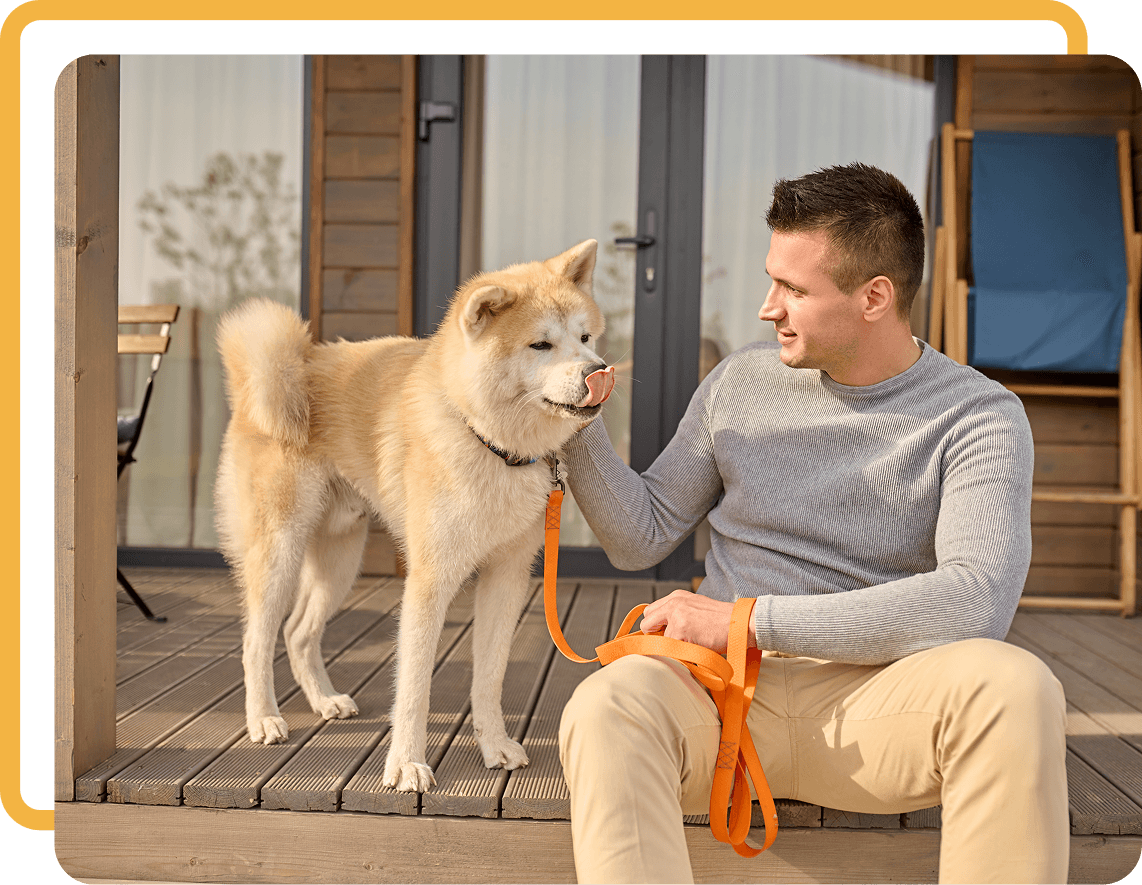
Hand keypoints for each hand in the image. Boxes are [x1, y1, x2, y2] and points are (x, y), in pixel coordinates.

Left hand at [639, 589, 757, 654]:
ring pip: (656, 639)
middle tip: (673, 643)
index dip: (655, 627)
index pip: (651, 612)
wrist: (740, 623)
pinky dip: (679, 653)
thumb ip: (678, 616)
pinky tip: (694, 649)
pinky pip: (669, 648)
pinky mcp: (680, 629)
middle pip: (646, 623)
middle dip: (655, 636)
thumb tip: (661, 633)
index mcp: (676, 597)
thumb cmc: (722, 621)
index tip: (663, 636)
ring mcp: (676, 615)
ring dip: (669, 646)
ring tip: (689, 646)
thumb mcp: (696, 609)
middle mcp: (673, 603)